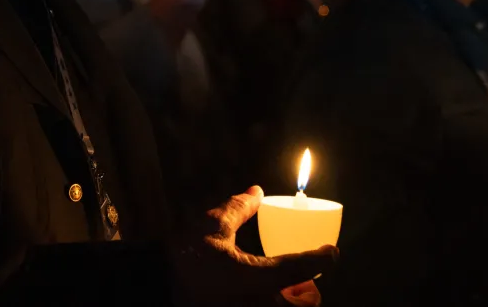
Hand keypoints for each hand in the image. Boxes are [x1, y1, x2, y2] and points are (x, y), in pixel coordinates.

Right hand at [172, 186, 336, 306]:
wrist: (157, 286)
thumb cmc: (186, 257)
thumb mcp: (211, 226)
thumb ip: (238, 208)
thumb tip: (257, 191)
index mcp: (258, 278)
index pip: (301, 268)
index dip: (321, 258)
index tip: (331, 251)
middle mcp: (260, 303)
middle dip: (308, 294)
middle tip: (304, 281)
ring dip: (291, 302)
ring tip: (284, 290)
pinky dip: (272, 304)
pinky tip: (261, 295)